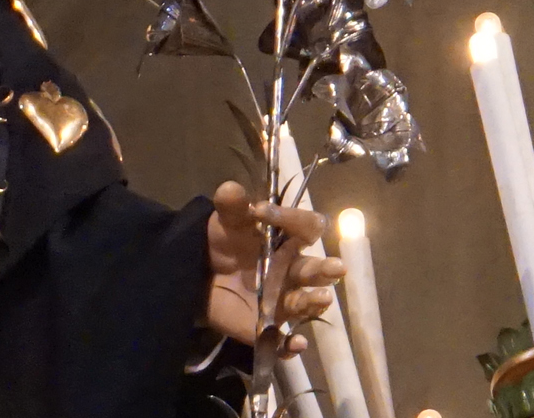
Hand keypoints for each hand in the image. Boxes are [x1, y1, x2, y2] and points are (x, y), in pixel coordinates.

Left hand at [204, 180, 345, 352]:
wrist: (199, 271)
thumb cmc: (223, 240)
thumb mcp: (225, 219)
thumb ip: (231, 205)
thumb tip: (231, 189)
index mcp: (288, 240)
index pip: (305, 227)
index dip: (290, 218)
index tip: (261, 212)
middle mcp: (292, 270)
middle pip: (315, 269)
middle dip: (325, 269)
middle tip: (334, 268)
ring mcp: (282, 299)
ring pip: (305, 303)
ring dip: (314, 301)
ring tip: (320, 298)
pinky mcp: (267, 326)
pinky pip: (282, 340)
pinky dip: (290, 345)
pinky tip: (295, 343)